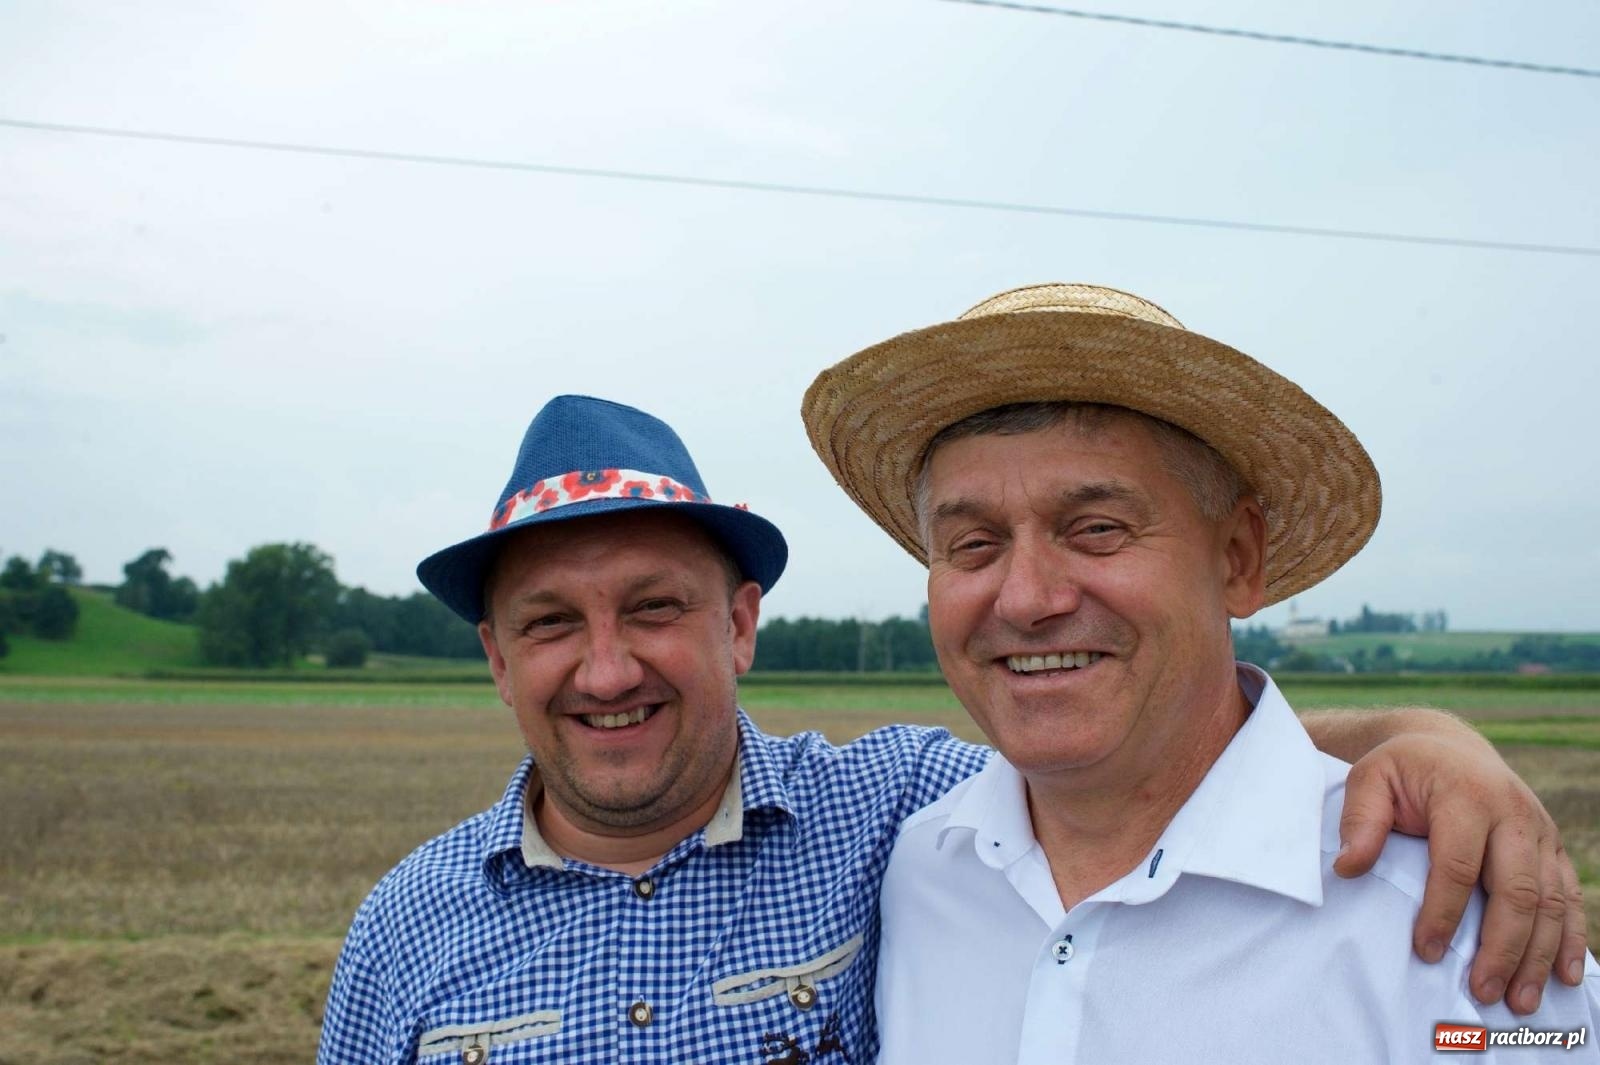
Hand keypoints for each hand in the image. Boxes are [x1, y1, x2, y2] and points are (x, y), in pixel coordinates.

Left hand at [1334, 723, 1586, 1013]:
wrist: (1449, 746)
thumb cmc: (1405, 768)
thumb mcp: (1370, 778)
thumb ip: (1360, 820)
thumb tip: (1349, 868)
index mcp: (1466, 795)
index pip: (1458, 864)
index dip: (1443, 912)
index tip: (1426, 953)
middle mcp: (1513, 814)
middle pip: (1515, 890)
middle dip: (1501, 947)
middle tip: (1482, 993)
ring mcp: (1540, 832)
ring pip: (1548, 902)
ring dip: (1536, 955)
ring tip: (1518, 1000)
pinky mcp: (1553, 848)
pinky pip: (1569, 897)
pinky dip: (1570, 939)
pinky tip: (1562, 976)